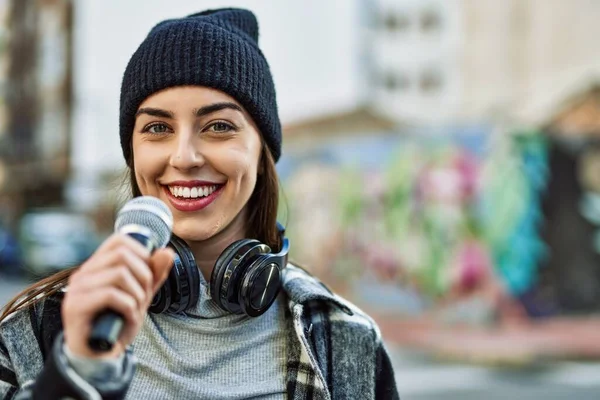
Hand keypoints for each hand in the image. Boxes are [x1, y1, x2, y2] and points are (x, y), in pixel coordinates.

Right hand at [62, 233, 173, 358]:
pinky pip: (111, 295)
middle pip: (122, 254)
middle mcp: (83, 274)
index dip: (141, 252)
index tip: (148, 274)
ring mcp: (76, 289)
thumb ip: (154, 274)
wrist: (99, 357)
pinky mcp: (75, 307)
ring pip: (119, 274)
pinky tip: (128, 318)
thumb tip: (167, 251)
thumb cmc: (118, 323)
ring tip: (136, 309)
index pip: (118, 240)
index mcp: (96, 267)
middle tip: (145, 296)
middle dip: (144, 275)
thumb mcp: (141, 295)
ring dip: (137, 294)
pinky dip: (129, 307)